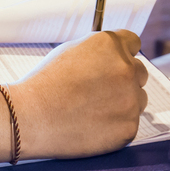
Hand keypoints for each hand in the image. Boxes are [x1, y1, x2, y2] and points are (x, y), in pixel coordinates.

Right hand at [9, 30, 148, 159]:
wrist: (30, 118)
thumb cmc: (43, 86)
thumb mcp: (70, 52)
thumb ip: (98, 51)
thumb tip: (112, 56)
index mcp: (111, 45)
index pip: (133, 43)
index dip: (121, 54)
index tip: (114, 64)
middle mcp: (126, 69)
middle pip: (140, 72)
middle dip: (124, 80)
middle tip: (101, 91)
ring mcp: (130, 100)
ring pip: (138, 100)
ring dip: (123, 103)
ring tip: (92, 110)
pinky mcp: (129, 128)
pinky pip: (129, 124)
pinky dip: (115, 126)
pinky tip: (91, 125)